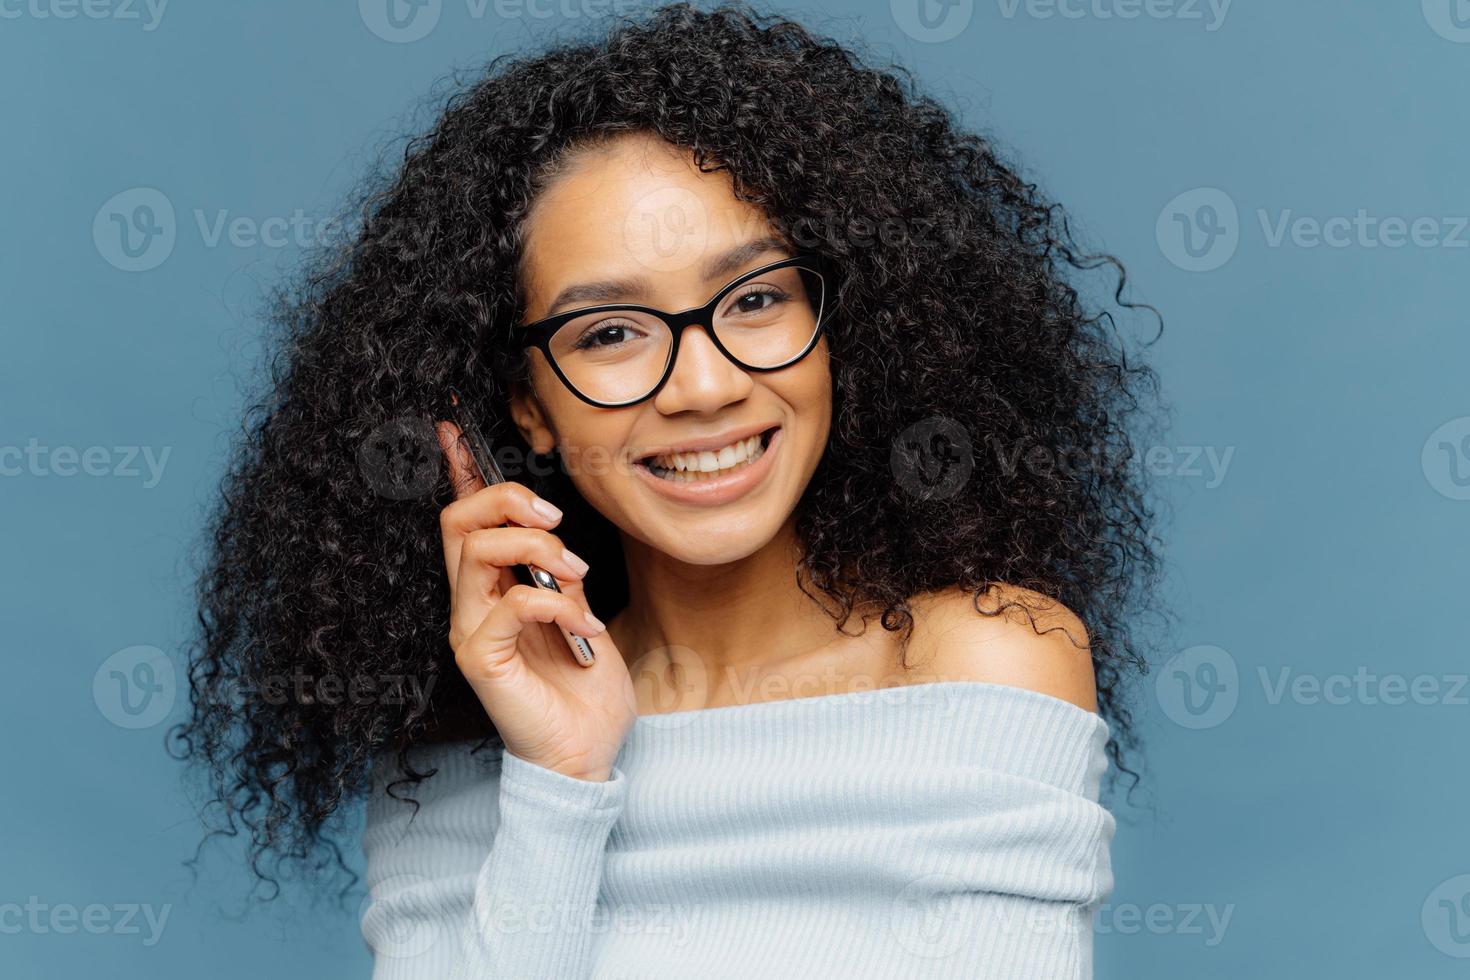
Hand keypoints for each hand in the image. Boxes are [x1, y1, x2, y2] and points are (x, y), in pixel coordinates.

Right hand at [436, 420, 635, 782]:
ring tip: (580, 576)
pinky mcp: (481, 658)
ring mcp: (470, 630)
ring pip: (477, 550)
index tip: (453, 430)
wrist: (586, 753)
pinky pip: (510, 602)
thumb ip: (558, 572)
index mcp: (490, 587)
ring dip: (538, 548)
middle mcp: (470, 604)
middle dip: (508, 500)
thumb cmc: (583, 688)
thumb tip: (553, 533)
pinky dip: (555, 601)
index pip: (464, 519)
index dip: (458, 472)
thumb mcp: (579, 611)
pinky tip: (584, 625)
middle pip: (458, 520)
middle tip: (556, 521)